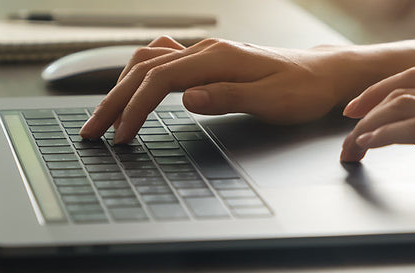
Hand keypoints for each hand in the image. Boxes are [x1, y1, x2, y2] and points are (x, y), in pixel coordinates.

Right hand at [80, 36, 362, 142]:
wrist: (322, 75)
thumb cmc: (302, 91)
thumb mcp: (270, 102)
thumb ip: (226, 98)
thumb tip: (186, 98)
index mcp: (217, 58)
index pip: (159, 81)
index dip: (134, 109)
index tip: (121, 137)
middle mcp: (205, 50)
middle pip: (143, 71)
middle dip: (113, 102)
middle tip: (92, 132)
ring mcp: (204, 53)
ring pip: (146, 63)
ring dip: (120, 89)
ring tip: (104, 116)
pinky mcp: (206, 61)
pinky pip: (161, 61)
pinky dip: (138, 77)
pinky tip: (131, 92)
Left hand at [340, 67, 414, 215]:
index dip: (386, 88)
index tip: (365, 105)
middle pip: (404, 85)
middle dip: (368, 101)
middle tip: (348, 121)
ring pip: (401, 104)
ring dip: (368, 124)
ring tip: (352, 143)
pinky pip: (411, 128)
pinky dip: (382, 135)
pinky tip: (370, 145)